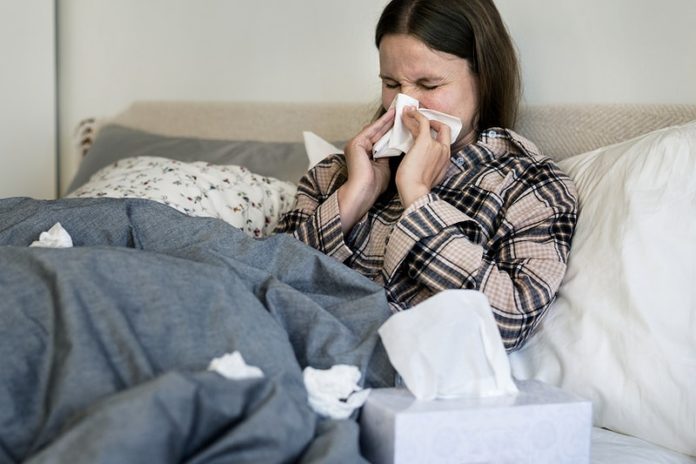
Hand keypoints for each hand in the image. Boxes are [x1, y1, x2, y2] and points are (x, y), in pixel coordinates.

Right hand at [337, 107, 394, 232]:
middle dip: (389, 122)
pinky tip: (392, 116)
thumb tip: (396, 148)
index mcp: (363, 153)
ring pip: (375, 129)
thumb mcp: (384, 167)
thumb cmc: (372, 186)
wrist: (363, 193)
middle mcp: (358, 147)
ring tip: (398, 110)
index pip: (379, 138)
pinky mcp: (355, 143)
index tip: (402, 123)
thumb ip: (387, 156)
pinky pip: (371, 130)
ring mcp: (355, 144)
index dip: (390, 130)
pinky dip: (382, 123)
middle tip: (401, 111)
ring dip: (387, 120)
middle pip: (377, 131)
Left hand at [396, 106, 451, 207]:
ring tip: (407, 113)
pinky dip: (415, 115)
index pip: (445, 141)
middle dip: (430, 122)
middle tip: (418, 119)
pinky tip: (407, 113)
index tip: (426, 131)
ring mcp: (436, 146)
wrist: (415, 193)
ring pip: (428, 124)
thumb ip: (427, 168)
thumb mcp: (427, 178)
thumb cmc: (415, 190)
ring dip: (417, 117)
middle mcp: (444, 151)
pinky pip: (422, 122)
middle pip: (441, 130)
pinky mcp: (424, 141)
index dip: (437, 133)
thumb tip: (418, 162)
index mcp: (445, 162)